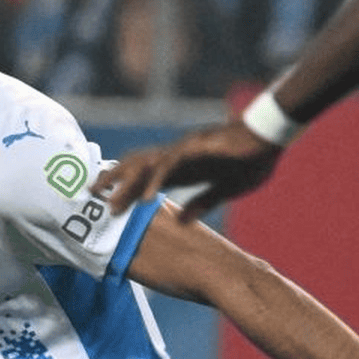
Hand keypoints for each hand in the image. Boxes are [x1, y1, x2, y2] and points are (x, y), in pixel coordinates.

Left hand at [90, 118, 283, 220]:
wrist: (270, 138)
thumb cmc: (250, 160)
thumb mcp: (226, 189)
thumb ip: (202, 202)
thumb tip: (181, 220)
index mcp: (182, 168)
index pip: (145, 179)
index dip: (124, 190)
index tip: (104, 203)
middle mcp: (176, 157)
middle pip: (136, 168)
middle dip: (112, 181)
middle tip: (88, 196)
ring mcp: (184, 151)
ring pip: (146, 165)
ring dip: (126, 183)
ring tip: (109, 200)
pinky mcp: (197, 150)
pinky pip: (172, 166)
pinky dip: (158, 181)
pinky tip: (148, 198)